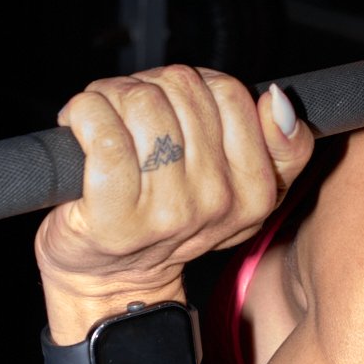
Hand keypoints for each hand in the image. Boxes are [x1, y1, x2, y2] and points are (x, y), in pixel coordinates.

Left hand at [35, 66, 312, 300]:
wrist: (112, 279)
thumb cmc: (168, 223)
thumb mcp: (245, 191)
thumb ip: (283, 147)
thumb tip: (277, 100)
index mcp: (256, 191)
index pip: (229, 93)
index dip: (191, 84)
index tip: (172, 105)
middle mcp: (218, 202)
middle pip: (181, 89)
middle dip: (147, 86)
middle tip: (129, 112)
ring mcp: (169, 212)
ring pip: (142, 102)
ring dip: (109, 96)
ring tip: (102, 119)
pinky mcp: (116, 216)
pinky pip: (104, 133)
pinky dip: (84, 114)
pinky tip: (79, 125)